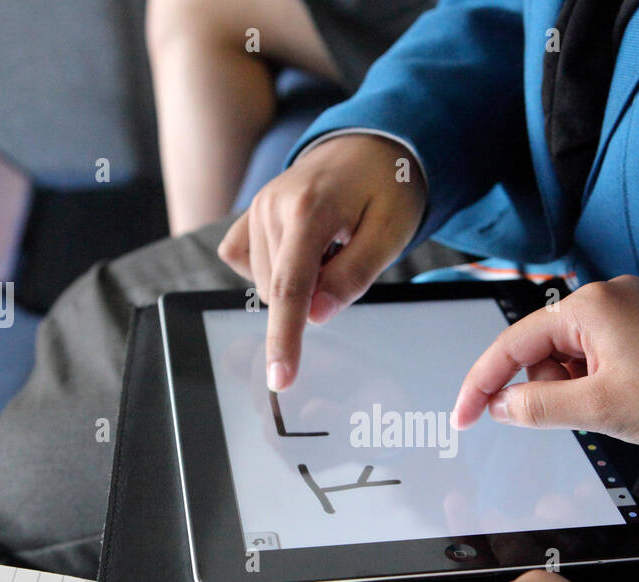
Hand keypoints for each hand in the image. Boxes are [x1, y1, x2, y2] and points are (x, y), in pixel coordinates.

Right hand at [218, 133, 426, 390]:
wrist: (368, 146)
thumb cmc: (387, 188)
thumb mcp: (391, 232)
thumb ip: (355, 274)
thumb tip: (317, 315)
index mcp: (310, 210)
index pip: (291, 288)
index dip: (285, 339)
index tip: (280, 378)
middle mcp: (272, 207)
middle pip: (279, 293)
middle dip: (311, 296)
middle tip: (346, 259)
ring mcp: (256, 208)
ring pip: (265, 283)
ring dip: (298, 281)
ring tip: (330, 245)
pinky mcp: (249, 214)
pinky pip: (248, 264)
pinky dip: (275, 269)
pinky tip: (301, 248)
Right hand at [450, 276, 638, 489]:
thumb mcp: (598, 409)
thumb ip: (538, 407)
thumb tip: (501, 407)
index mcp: (591, 305)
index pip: (514, 343)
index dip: (483, 383)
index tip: (464, 416)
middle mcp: (610, 297)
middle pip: (543, 347)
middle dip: (544, 388)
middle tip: (571, 419)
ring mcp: (632, 311)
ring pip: (572, 356)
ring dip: (573, 389)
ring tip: (612, 411)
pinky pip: (600, 356)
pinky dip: (595, 384)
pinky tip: (622, 404)